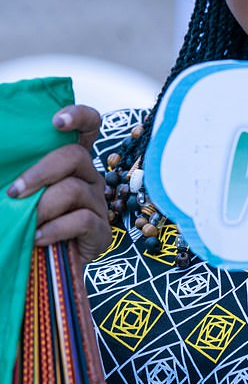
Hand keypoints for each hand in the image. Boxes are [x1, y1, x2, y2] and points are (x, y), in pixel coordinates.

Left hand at [7, 104, 110, 264]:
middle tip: (15, 192)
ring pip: (75, 190)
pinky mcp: (101, 231)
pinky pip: (82, 220)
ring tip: (27, 223)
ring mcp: (97, 203)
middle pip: (76, 156)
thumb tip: (2, 173)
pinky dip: (55, 229)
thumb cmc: (25, 223)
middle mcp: (88, 176)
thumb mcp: (17, 194)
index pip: (89, 126)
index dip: (79, 116)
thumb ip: (12, 175)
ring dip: (43, 206)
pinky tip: (38, 238)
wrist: (37, 267)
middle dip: (41, 172)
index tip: (56, 122)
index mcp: (70, 161)